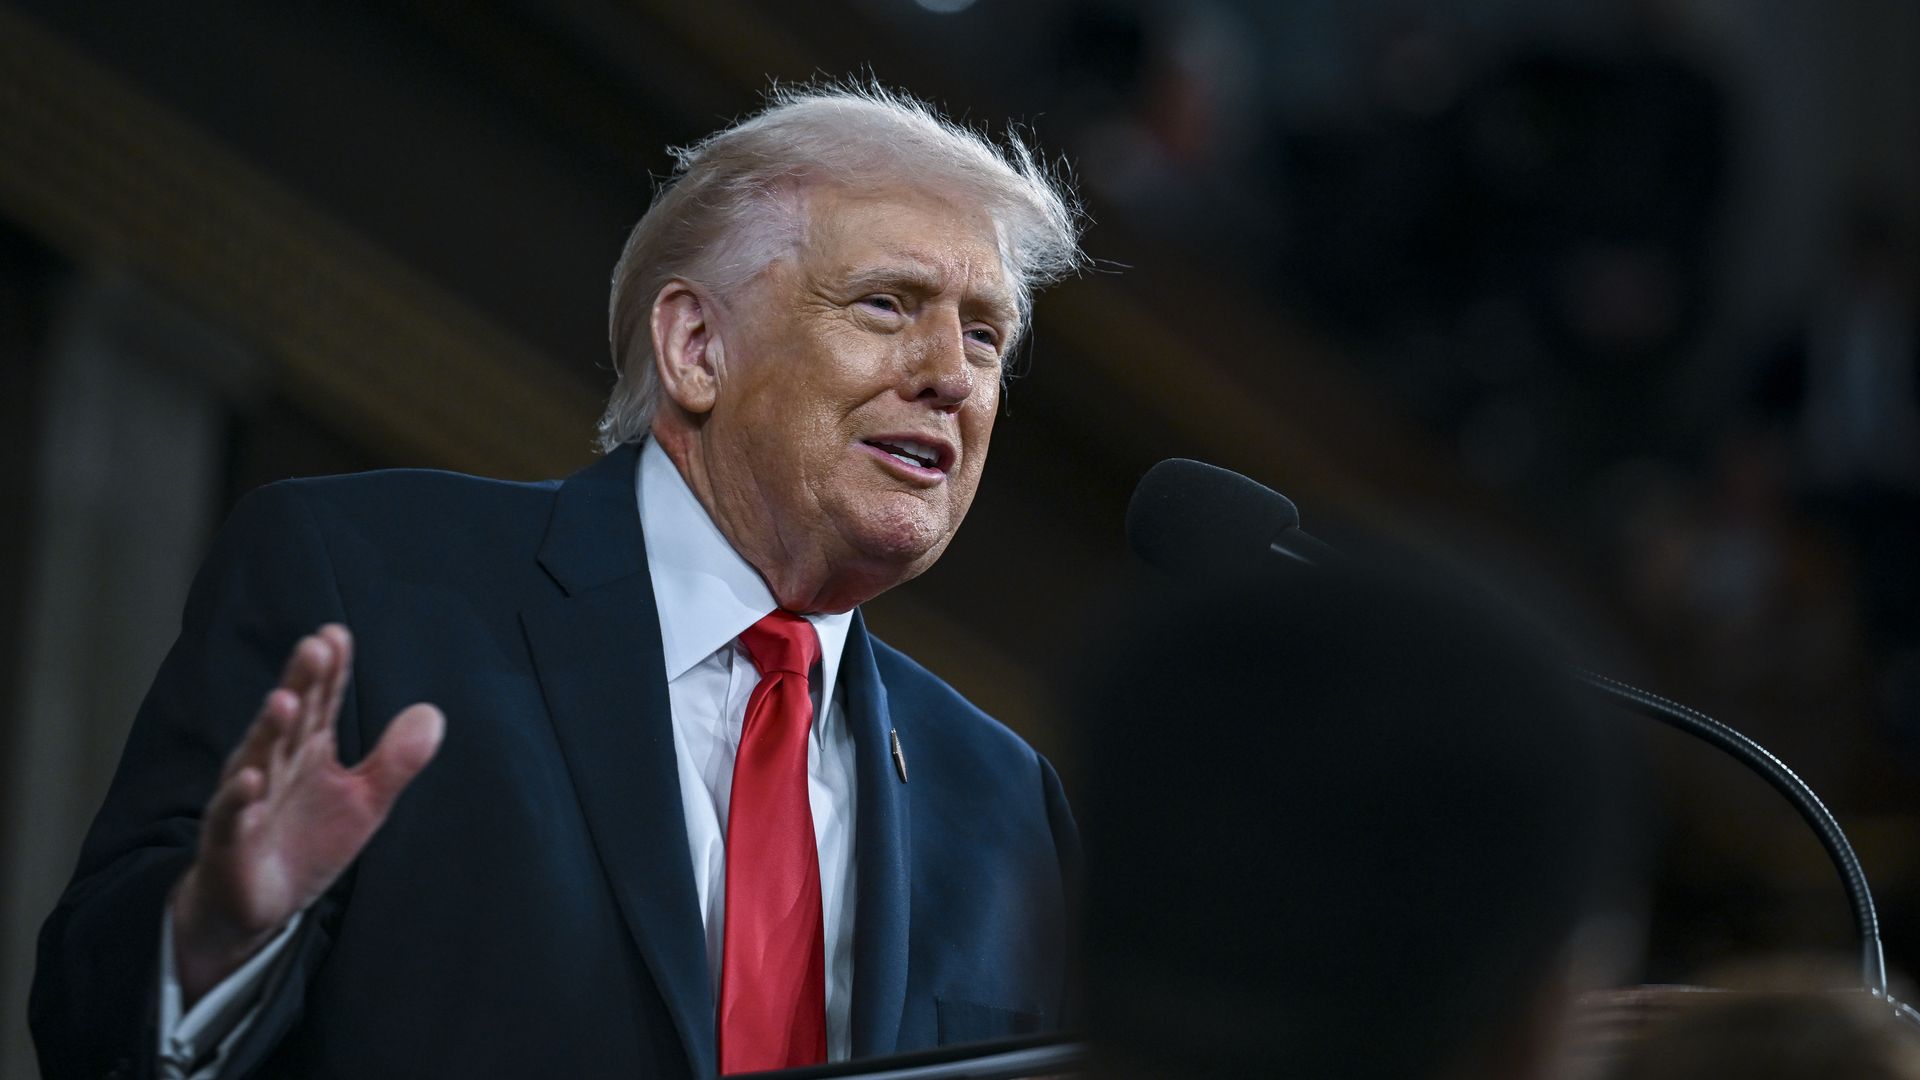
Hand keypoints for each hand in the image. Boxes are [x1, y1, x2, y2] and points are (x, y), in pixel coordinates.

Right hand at [170, 624, 443, 1005]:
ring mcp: (249, 800)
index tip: (336, 634)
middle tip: (314, 646)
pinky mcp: (230, 841)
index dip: (330, 670)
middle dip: (301, 682)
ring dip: (270, 729)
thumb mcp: (365, 800)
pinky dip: (239, 797)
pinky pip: (232, 816)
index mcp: (307, 749)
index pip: (321, 701)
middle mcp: (274, 764)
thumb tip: (433, 712)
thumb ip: (396, 759)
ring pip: (257, 758)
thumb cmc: (308, 840)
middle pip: (290, 718)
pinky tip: (250, 777)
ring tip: (285, 699)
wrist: (259, 904)